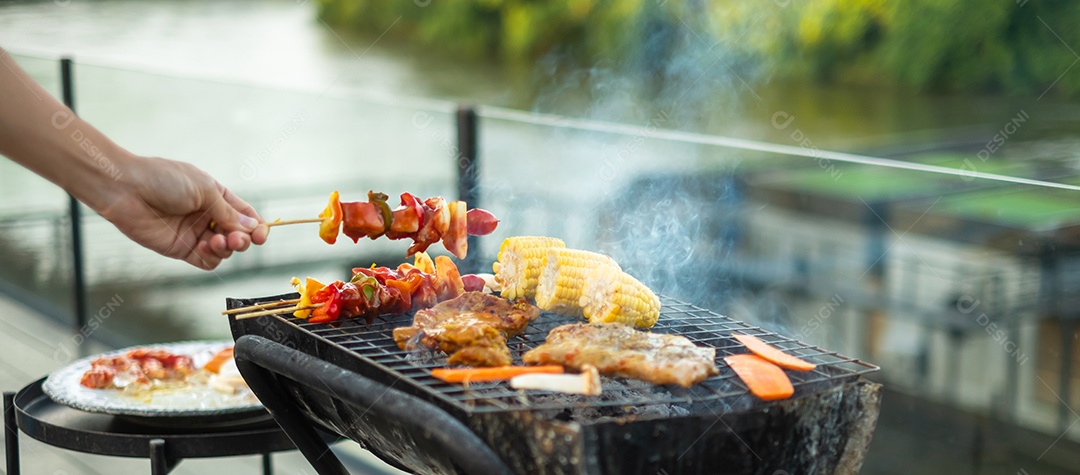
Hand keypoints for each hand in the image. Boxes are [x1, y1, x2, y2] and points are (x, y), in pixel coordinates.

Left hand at [97, 156, 268, 269]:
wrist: (127, 189)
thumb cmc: (164, 180)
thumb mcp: (204, 189)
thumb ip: (228, 212)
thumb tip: (252, 227)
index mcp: (216, 196)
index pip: (245, 215)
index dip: (256, 226)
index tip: (261, 235)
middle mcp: (208, 216)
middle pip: (238, 235)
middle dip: (243, 239)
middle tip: (235, 239)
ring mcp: (195, 233)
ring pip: (224, 250)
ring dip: (227, 248)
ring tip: (217, 241)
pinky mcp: (181, 249)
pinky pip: (206, 261)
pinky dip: (211, 258)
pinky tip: (203, 247)